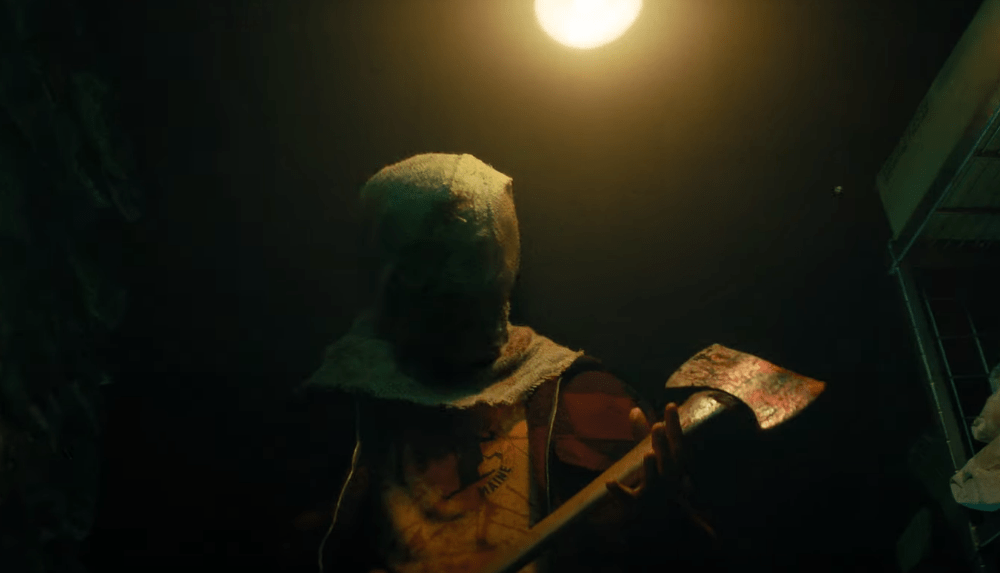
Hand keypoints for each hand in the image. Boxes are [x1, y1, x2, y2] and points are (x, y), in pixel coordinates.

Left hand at [605, 403, 715, 538]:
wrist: (659, 522)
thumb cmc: (656, 483)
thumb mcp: (653, 459)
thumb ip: (643, 435)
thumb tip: (634, 409)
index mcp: (672, 466)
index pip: (677, 444)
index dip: (675, 426)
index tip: (672, 405)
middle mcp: (666, 480)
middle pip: (667, 463)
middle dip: (663, 445)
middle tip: (658, 426)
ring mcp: (652, 493)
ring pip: (653, 482)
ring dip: (650, 468)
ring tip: (647, 454)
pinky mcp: (636, 505)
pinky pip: (628, 500)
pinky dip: (619, 491)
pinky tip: (610, 482)